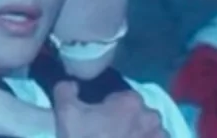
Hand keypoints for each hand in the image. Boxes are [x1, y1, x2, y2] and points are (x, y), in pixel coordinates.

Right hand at [52, 82, 166, 137]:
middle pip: (140, 114)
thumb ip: (66, 88)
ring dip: (141, 135)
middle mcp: (151, 118)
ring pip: (151, 132)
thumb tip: (73, 84)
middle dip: (129, 120)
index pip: (124, 96)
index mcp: (131, 102)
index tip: (101, 117)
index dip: (111, 105)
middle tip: (110, 132)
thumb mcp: (65, 112)